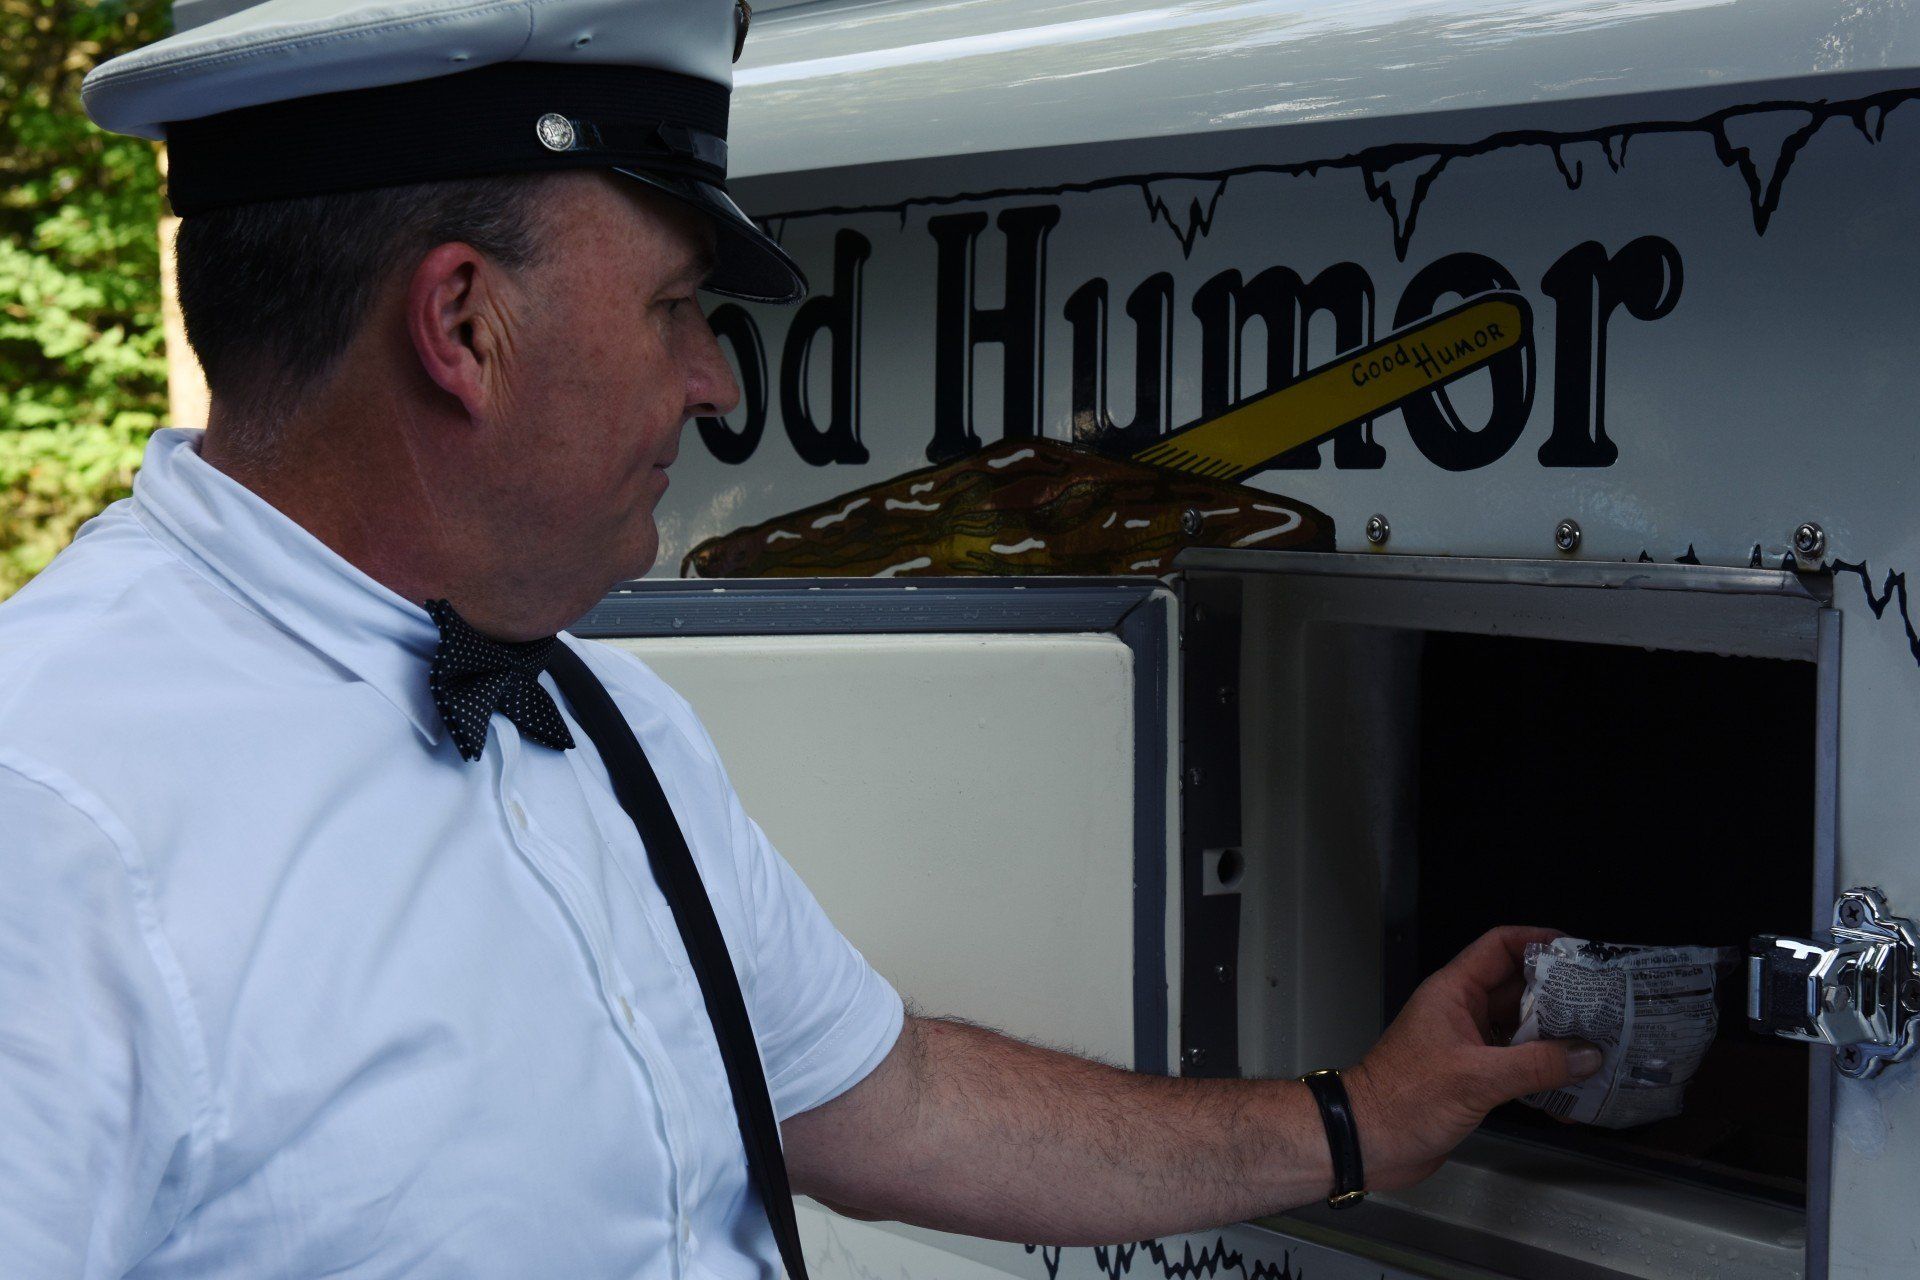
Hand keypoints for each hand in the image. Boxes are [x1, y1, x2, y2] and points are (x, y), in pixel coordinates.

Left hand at [1341, 926, 1601, 1191]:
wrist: (1369, 1142)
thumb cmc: (1403, 1099)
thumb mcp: (1476, 1077)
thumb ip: (1536, 1064)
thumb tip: (1586, 1054)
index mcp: (1453, 992)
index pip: (1499, 947)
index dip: (1538, 941)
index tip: (1577, 950)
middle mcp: (1462, 1012)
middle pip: (1519, 990)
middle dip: (1560, 997)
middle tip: (1602, 1005)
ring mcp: (1468, 1045)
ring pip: (1522, 1030)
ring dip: (1556, 1040)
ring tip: (1598, 1047)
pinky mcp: (1473, 1077)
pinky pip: (1516, 1065)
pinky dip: (1542, 1075)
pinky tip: (1570, 1092)